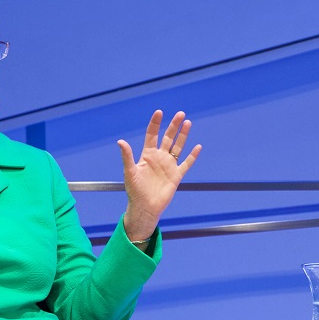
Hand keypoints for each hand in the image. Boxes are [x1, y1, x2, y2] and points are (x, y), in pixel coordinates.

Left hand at [118, 110, 201, 240]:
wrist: (145, 207)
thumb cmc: (135, 190)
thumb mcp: (130, 172)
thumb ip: (127, 156)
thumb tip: (120, 141)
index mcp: (147, 155)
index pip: (152, 135)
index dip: (155, 124)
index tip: (159, 112)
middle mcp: (159, 158)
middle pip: (168, 138)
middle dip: (173, 126)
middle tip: (180, 114)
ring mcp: (169, 166)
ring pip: (178, 147)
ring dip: (183, 136)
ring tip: (188, 123)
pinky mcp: (176, 175)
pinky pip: (186, 163)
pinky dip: (192, 156)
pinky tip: (197, 146)